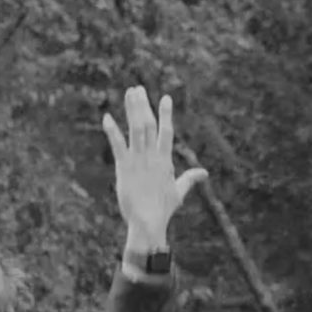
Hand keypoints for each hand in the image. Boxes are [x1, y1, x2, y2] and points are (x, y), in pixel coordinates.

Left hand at [102, 85, 207, 253]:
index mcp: (165, 160)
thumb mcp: (179, 192)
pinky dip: (112, 131)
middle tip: (138, 89)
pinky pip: (118, 145)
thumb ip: (190, 178)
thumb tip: (205, 173)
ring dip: (132, 110)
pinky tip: (106, 118)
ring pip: (136, 129)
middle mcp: (153, 157)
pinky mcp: (124, 168)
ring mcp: (138, 161)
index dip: (166, 114)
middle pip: (149, 124)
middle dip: (144, 105)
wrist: (149, 222)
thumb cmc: (163, 210)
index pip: (166, 132)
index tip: (165, 97)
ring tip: (129, 94)